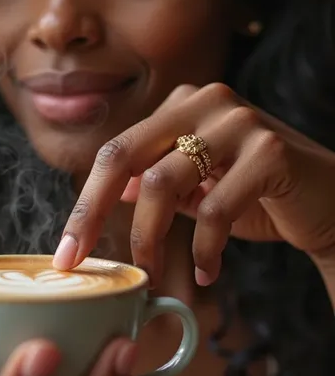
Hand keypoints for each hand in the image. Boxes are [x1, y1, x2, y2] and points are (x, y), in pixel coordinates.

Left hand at [54, 83, 334, 286]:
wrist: (332, 201)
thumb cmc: (262, 195)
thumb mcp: (199, 188)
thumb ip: (158, 185)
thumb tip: (112, 193)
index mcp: (182, 104)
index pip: (117, 150)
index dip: (85, 202)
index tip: (67, 252)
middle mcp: (205, 100)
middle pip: (126, 155)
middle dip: (94, 214)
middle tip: (82, 266)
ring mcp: (238, 120)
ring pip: (162, 182)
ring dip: (150, 238)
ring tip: (154, 274)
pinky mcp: (270, 150)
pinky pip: (215, 207)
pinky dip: (205, 248)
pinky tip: (208, 272)